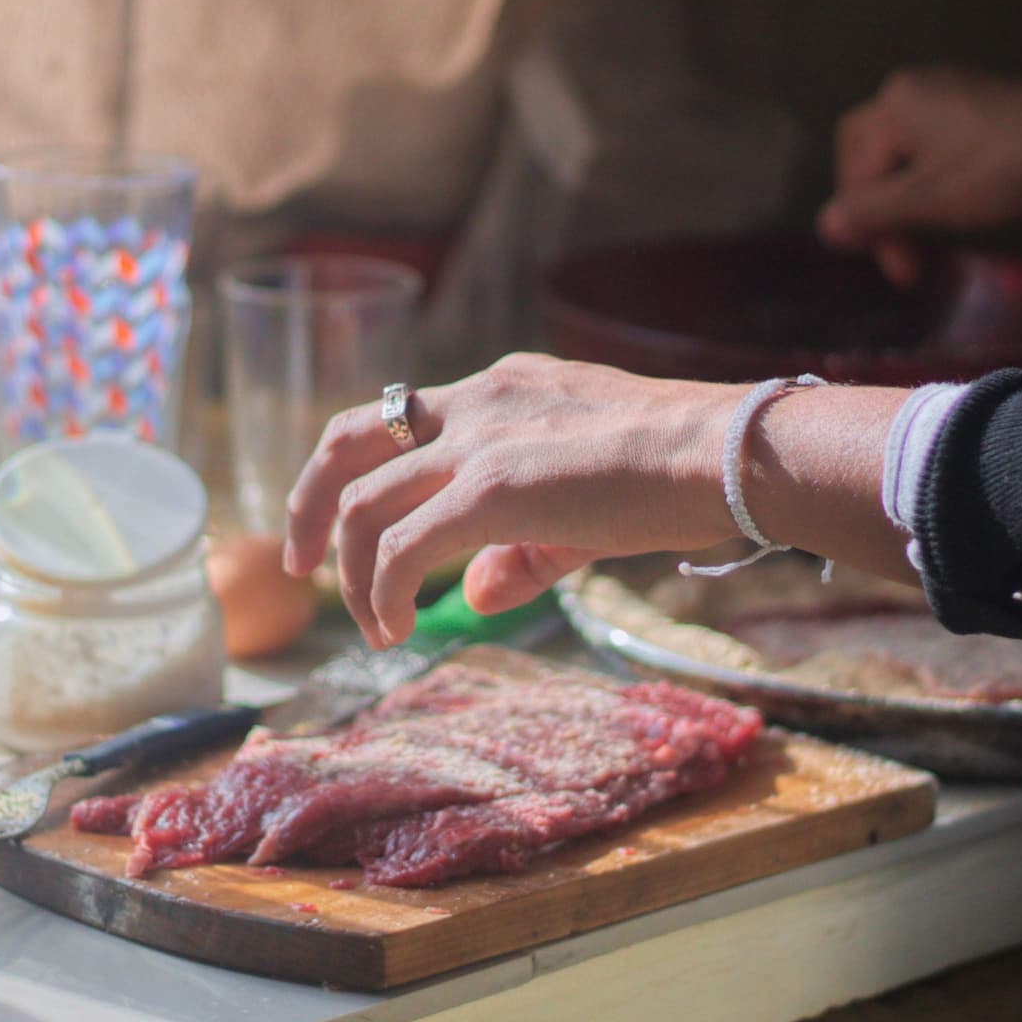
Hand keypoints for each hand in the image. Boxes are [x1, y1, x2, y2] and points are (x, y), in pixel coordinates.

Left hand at [282, 354, 737, 647]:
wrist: (723, 453)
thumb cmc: (676, 476)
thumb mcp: (585, 508)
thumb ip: (523, 551)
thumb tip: (479, 596)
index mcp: (498, 391)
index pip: (400, 418)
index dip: (358, 470)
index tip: (343, 522)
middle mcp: (475, 403)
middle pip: (348, 440)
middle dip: (309, 503)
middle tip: (298, 560)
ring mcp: (478, 443)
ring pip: (365, 506)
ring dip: (353, 574)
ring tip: (372, 625)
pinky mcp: (490, 489)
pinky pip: (403, 548)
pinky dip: (384, 593)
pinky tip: (398, 629)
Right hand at [819, 67, 1021, 284]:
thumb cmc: (998, 169)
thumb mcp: (928, 199)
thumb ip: (871, 212)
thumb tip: (824, 224)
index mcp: (893, 105)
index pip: (854, 170)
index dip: (865, 223)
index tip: (895, 266)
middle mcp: (912, 87)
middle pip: (871, 155)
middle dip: (880, 209)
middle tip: (903, 255)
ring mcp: (947, 90)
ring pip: (904, 152)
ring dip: (907, 199)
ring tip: (928, 237)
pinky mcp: (977, 101)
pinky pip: (933, 142)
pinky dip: (931, 179)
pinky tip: (952, 204)